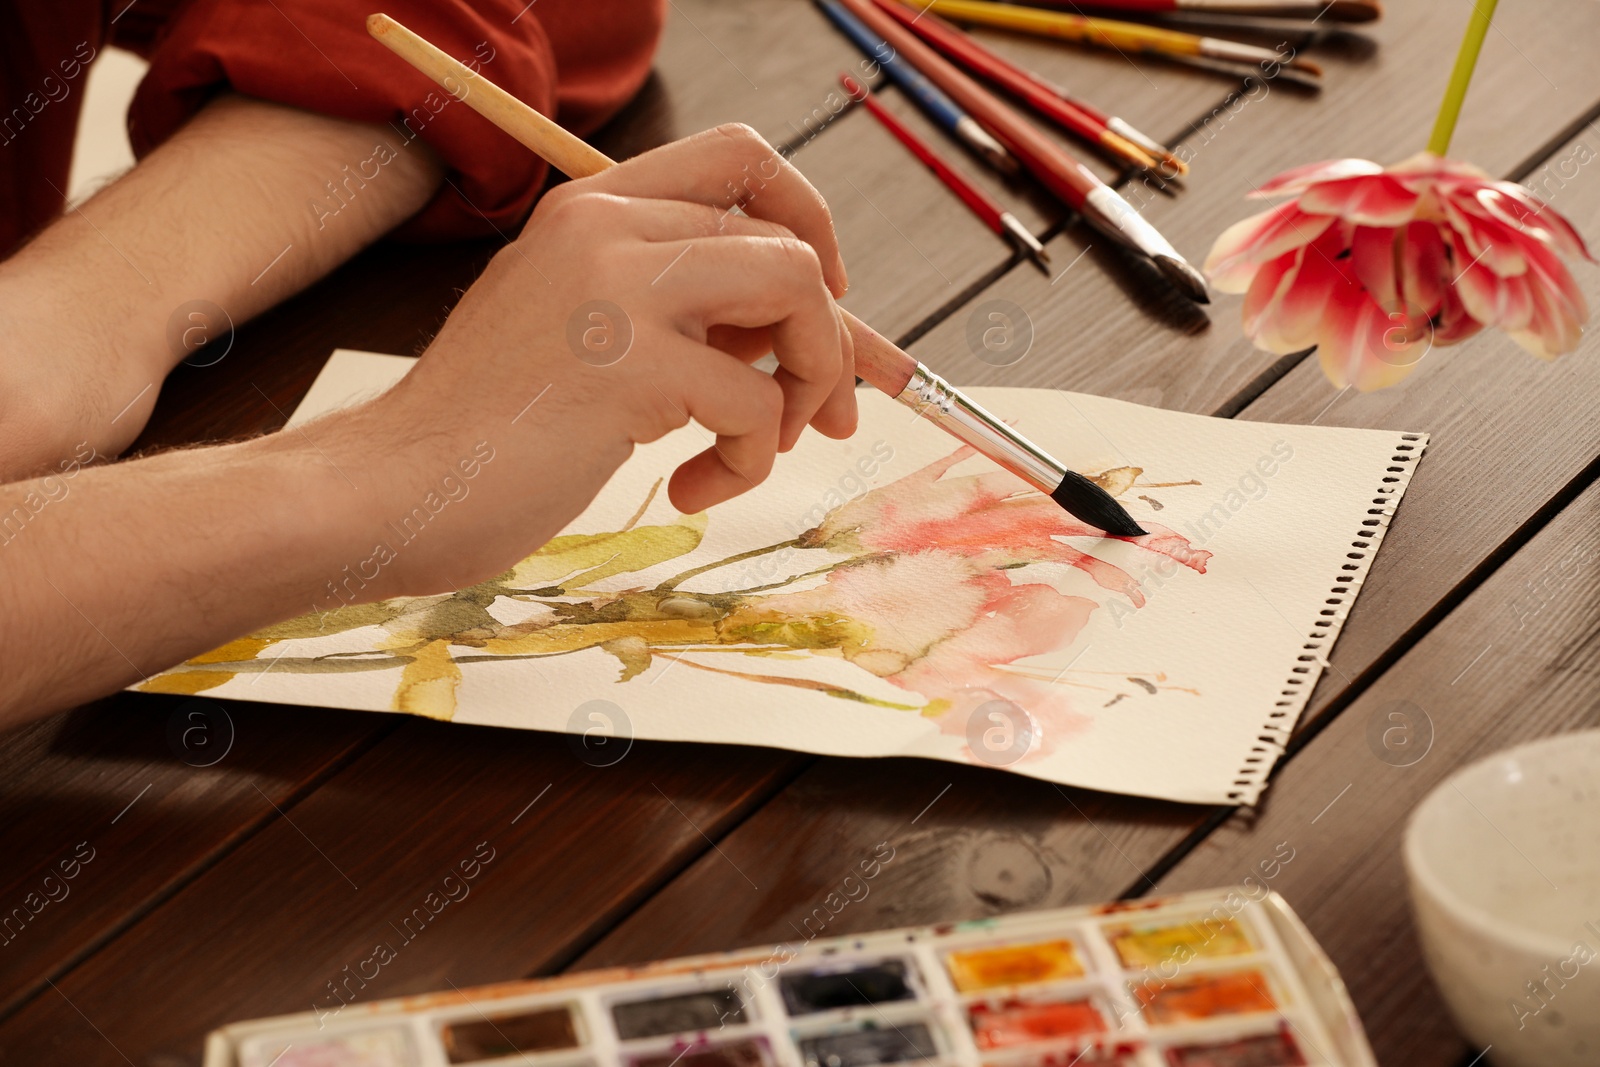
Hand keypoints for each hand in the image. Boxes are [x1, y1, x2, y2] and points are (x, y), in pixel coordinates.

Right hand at [354, 124, 858, 596]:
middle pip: (789, 238)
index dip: (809, 221)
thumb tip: (819, 333)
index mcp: (592, 210)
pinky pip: (755, 402)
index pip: (744, 158)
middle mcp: (606, 228)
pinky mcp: (626, 367)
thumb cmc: (491, 431)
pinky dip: (748, 462)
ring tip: (760, 448)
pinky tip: (686, 490)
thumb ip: (683, 314)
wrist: (389, 488)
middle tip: (823, 413)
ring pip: (796, 293)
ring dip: (809, 386)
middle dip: (832, 338)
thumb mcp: (588, 338)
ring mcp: (615, 290)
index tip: (821, 300)